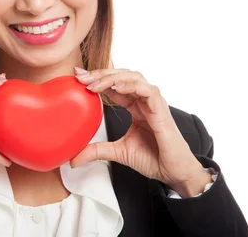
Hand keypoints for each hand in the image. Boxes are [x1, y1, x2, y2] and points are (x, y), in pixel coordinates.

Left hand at [70, 67, 210, 196]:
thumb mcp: (118, 152)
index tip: (78, 78)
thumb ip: (97, 150)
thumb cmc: (154, 159)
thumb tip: (74, 159)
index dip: (97, 79)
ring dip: (113, 77)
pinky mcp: (161, 110)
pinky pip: (148, 90)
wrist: (174, 173)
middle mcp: (145, 101)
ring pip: (134, 78)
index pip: (115, 85)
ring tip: (95, 83)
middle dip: (101, 73)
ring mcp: (154, 103)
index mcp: (136, 106)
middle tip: (81, 77)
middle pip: (123, 76)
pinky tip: (117, 86)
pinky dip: (132, 85)